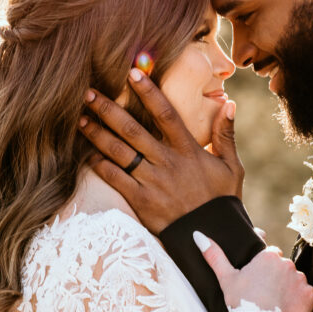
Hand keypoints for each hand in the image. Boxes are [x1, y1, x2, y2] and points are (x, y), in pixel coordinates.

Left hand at [78, 69, 243, 233]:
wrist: (212, 238)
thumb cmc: (222, 202)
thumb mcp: (232, 168)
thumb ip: (226, 135)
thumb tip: (229, 104)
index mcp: (189, 151)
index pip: (166, 114)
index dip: (148, 92)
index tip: (131, 73)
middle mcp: (168, 163)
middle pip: (133, 130)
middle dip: (108, 109)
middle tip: (87, 92)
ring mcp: (152, 182)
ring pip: (119, 153)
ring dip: (97, 134)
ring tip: (80, 118)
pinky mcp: (141, 202)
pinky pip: (116, 179)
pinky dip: (100, 166)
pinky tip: (87, 154)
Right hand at [193, 232, 312, 311]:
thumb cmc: (241, 302)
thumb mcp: (226, 278)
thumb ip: (214, 255)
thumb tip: (198, 235)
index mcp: (269, 256)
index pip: (270, 254)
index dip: (263, 267)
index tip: (259, 279)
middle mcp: (287, 264)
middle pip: (283, 268)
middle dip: (276, 278)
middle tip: (264, 294)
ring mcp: (300, 280)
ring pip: (295, 280)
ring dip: (288, 288)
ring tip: (275, 303)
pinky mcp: (309, 296)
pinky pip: (306, 295)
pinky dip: (299, 301)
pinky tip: (287, 309)